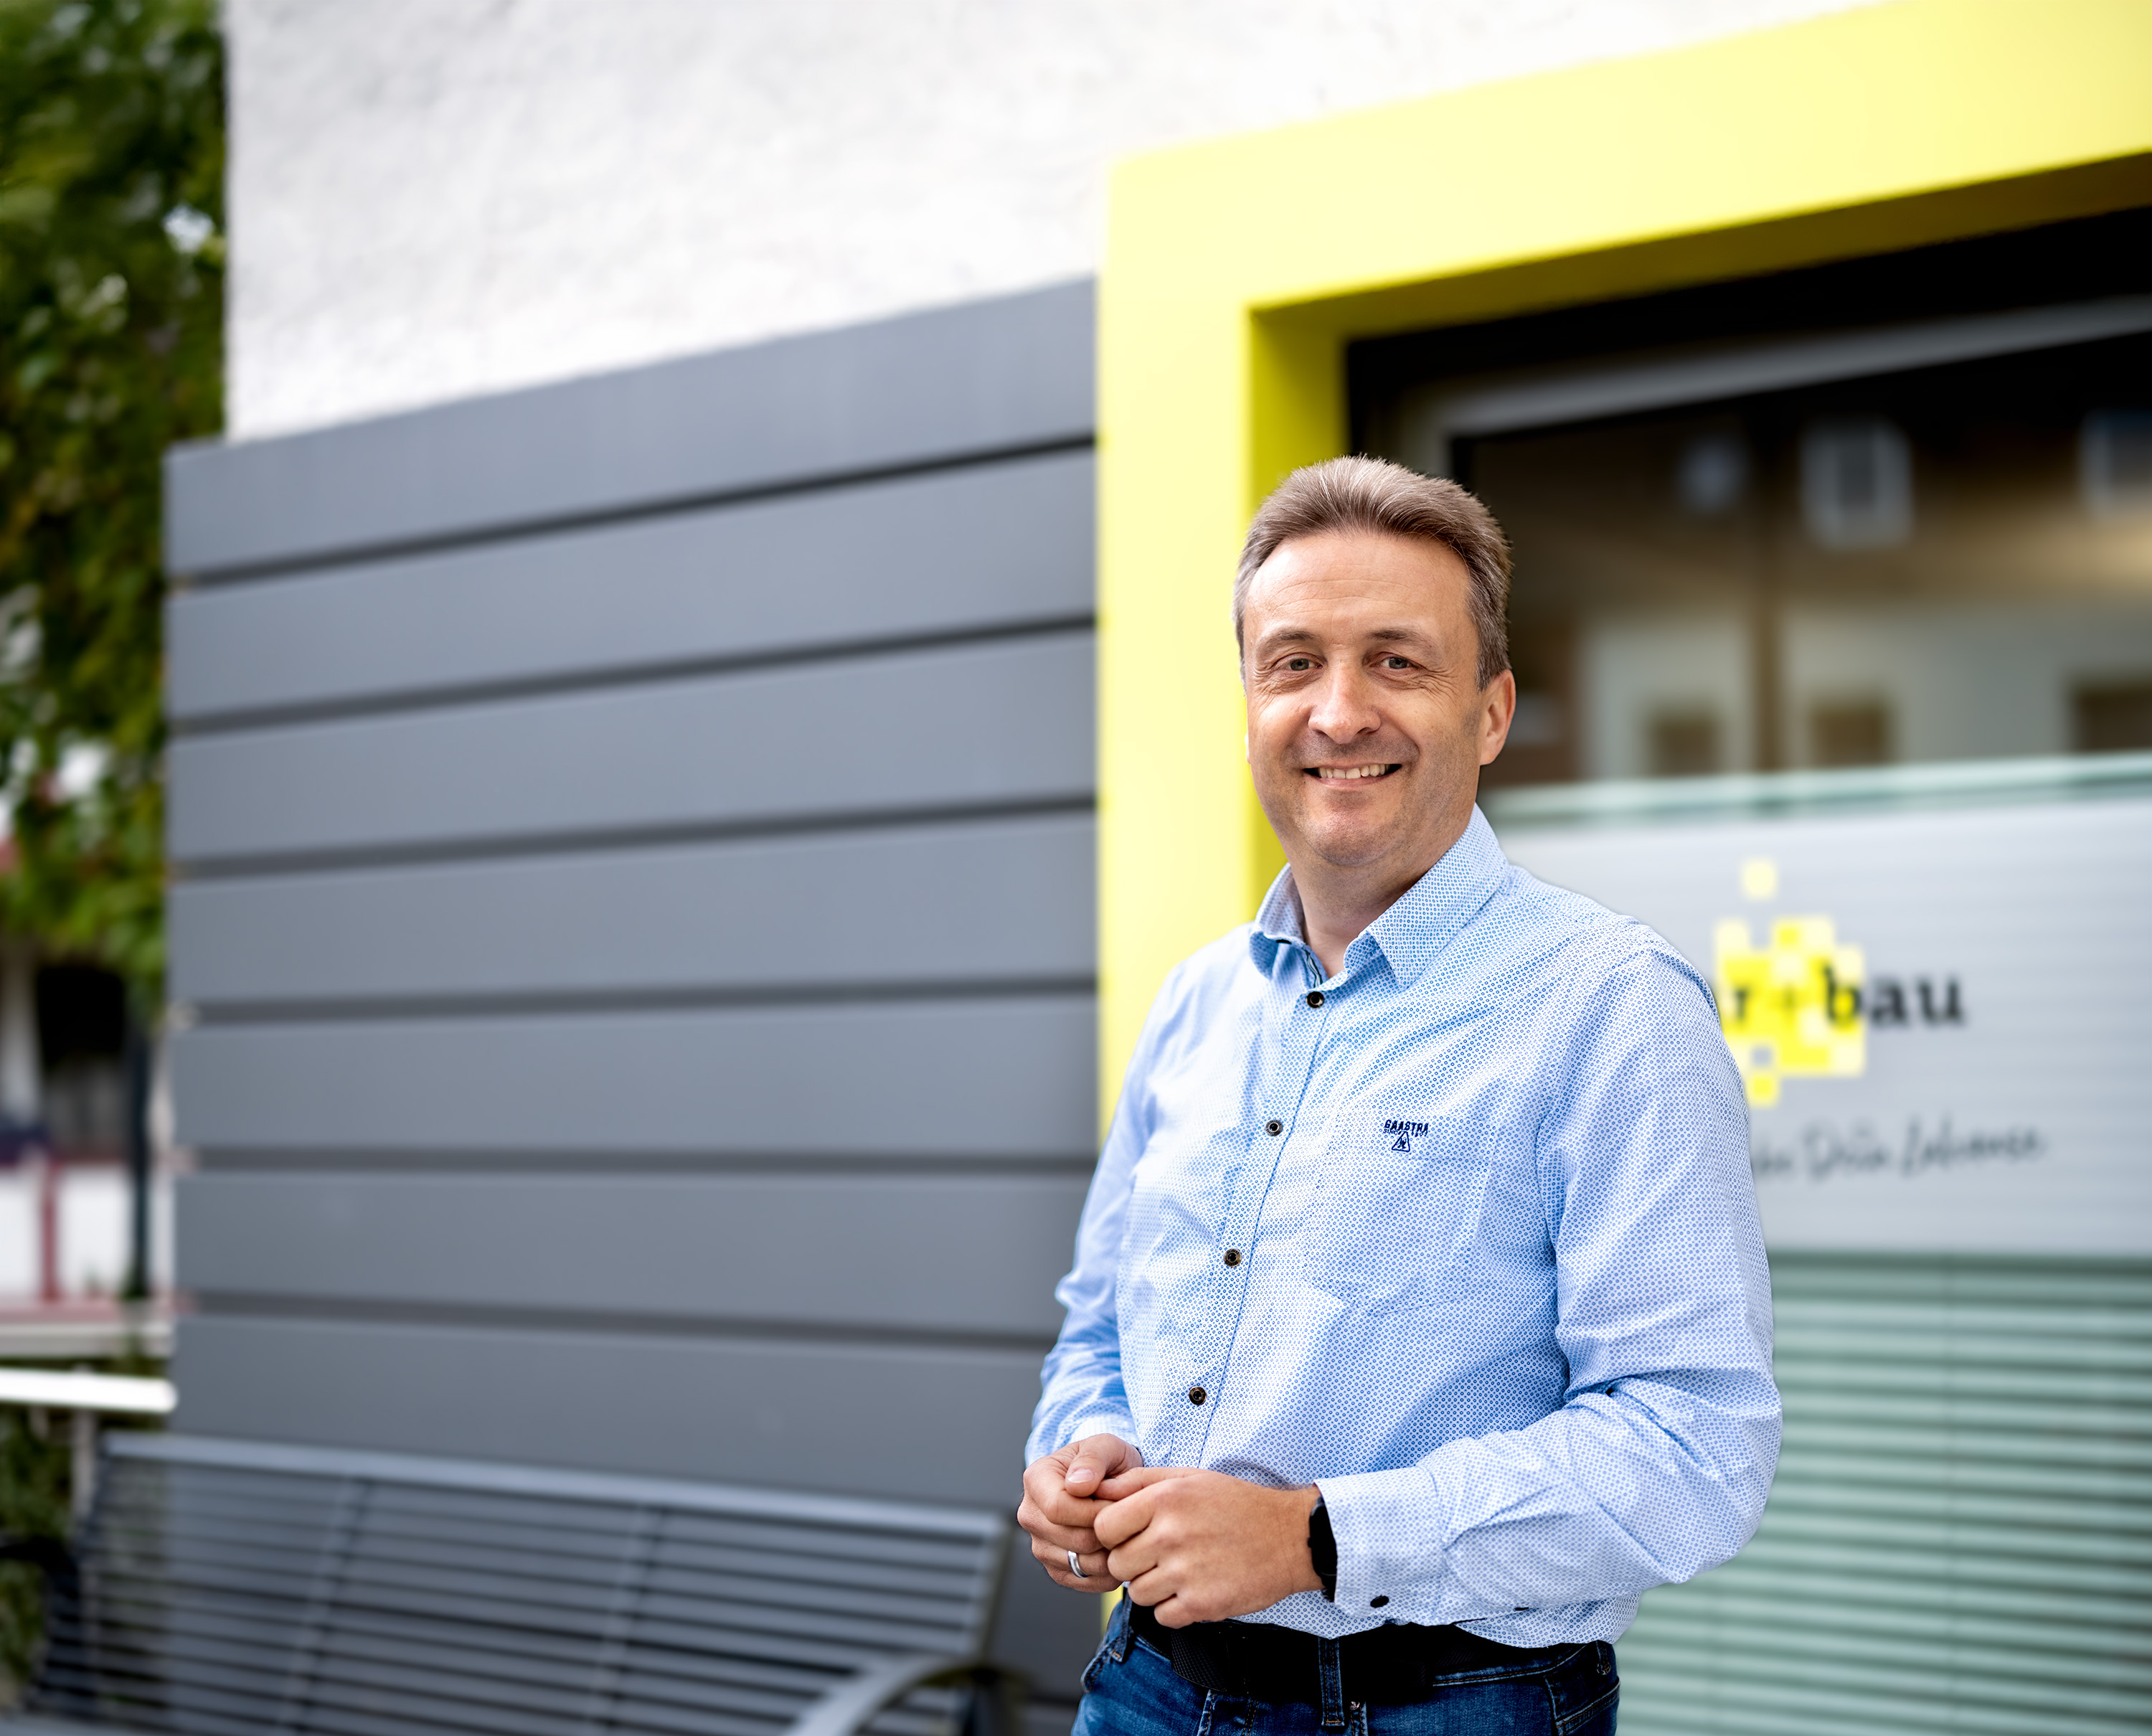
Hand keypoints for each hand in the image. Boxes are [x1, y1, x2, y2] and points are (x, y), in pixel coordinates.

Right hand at [1019, 1434, 1144, 1588]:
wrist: (1109, 1482)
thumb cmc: (1105, 1462)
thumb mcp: (1105, 1446)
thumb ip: (1093, 1459)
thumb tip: (1078, 1485)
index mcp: (1035, 1480)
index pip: (1058, 1507)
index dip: (1095, 1511)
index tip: (1119, 1504)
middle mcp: (1030, 1516)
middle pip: (1072, 1539)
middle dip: (1108, 1531)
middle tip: (1129, 1519)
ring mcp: (1040, 1546)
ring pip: (1081, 1563)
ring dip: (1111, 1552)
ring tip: (1126, 1532)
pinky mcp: (1055, 1569)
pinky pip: (1084, 1581)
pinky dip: (1108, 1572)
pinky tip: (1119, 1549)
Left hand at [1093, 1466, 1321, 1624]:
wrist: (1289, 1537)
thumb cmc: (1236, 1504)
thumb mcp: (1188, 1477)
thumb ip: (1138, 1481)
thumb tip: (1097, 1490)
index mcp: (1163, 1500)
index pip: (1103, 1527)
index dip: (1114, 1533)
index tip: (1131, 1534)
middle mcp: (1170, 1535)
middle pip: (1117, 1564)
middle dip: (1133, 1561)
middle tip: (1159, 1554)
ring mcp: (1185, 1573)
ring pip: (1137, 1593)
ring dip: (1153, 1586)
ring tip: (1180, 1569)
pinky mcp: (1202, 1604)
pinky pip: (1162, 1616)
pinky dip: (1174, 1607)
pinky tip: (1193, 1588)